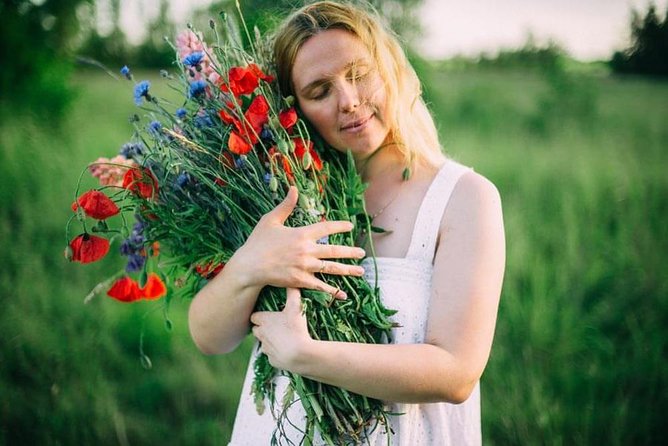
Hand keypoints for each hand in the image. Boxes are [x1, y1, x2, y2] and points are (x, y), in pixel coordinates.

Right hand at [235, 186, 365, 297]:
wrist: (248, 266)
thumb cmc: (258, 242)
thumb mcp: (270, 220)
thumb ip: (285, 206)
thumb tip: (294, 188)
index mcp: (301, 234)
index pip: (326, 228)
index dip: (340, 226)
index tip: (350, 226)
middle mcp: (306, 250)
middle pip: (334, 250)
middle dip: (350, 252)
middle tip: (362, 253)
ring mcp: (304, 267)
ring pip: (331, 268)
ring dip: (347, 270)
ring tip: (360, 270)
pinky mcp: (300, 281)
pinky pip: (320, 286)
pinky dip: (332, 290)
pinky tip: (343, 294)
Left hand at [250, 288, 312, 371]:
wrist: (300, 354)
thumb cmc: (296, 329)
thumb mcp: (296, 308)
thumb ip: (293, 293)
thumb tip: (292, 282)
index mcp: (264, 321)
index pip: (254, 316)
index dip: (261, 316)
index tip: (269, 316)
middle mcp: (261, 335)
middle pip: (256, 330)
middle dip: (263, 328)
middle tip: (276, 326)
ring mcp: (265, 348)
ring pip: (263, 343)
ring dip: (270, 341)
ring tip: (283, 338)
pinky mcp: (271, 360)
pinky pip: (271, 355)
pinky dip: (277, 353)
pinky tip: (287, 350)